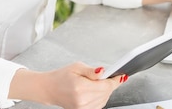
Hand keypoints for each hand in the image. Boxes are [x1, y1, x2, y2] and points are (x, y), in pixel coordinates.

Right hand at [9, 62, 126, 108]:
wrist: (49, 88)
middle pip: (106, 93)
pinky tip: (95, 91)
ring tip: (98, 83)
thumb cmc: (62, 76)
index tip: (122, 76)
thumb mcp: (76, 67)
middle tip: (109, 76)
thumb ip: (92, 71)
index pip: (106, 86)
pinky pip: (99, 105)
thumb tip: (104, 71)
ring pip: (104, 100)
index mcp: (80, 87)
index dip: (116, 80)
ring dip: (106, 91)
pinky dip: (101, 98)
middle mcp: (82, 100)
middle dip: (110, 84)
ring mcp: (82, 108)